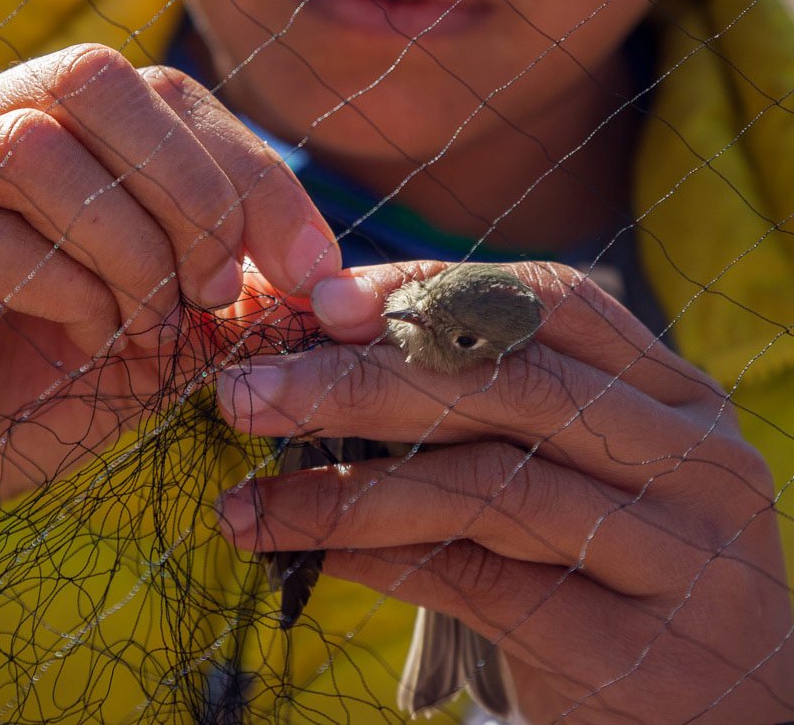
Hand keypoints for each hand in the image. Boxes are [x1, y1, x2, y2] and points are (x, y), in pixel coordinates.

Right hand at [0, 43, 338, 594]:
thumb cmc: (1, 396)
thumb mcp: (137, 336)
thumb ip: (212, 292)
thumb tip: (324, 282)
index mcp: (23, 121)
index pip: (160, 87)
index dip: (252, 167)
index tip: (316, 271)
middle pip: (99, 77)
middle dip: (196, 185)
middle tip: (219, 287)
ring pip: (47, 148)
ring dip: (134, 246)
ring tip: (144, 324)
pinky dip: (73, 293)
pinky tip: (80, 344)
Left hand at [216, 261, 793, 723]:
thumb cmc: (622, 583)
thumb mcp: (588, 478)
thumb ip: (496, 410)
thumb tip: (324, 340)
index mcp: (680, 397)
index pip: (548, 304)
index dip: (428, 290)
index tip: (318, 301)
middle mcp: (698, 462)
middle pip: (509, 384)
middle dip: (359, 379)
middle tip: (246, 389)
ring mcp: (681, 558)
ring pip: (489, 485)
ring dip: (347, 487)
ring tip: (249, 498)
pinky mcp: (637, 654)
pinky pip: (481, 584)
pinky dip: (380, 560)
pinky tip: (309, 554)